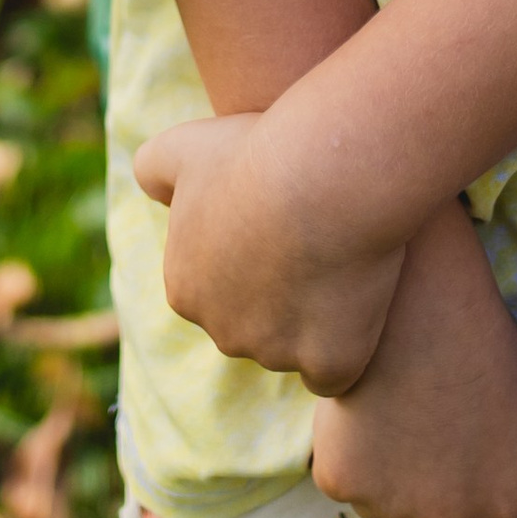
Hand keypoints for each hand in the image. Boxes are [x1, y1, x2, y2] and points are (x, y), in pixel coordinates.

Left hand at [132, 109, 403, 394]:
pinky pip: (337, 371)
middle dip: (279, 295)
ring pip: (294, 348)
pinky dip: (350, 346)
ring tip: (345, 264)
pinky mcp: (329, 364)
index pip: (217, 287)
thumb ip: (153, 168)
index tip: (281, 222)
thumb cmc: (255, 155)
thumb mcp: (183, 146)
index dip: (253, 257)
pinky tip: (363, 306)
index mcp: (185, 289)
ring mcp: (276, 354)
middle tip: (316, 239)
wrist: (325, 177)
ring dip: (316, 319)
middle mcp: (222, 331)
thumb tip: (155, 192)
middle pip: (252, 324)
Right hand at [308, 203, 516, 517]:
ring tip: (399, 413)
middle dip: (435, 492)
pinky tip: (365, 409)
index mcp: (497, 512)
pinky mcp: (339, 480)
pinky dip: (351, 454)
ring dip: (390, 477)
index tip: (473, 489)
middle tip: (434, 431)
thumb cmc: (489, 353)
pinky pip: (345, 479)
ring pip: (386, 504)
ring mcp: (386, 505)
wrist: (419, 309)